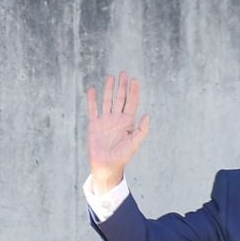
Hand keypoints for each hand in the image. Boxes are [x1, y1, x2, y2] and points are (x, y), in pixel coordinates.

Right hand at [85, 72, 149, 192]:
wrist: (107, 166)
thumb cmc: (122, 157)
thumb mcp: (134, 144)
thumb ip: (141, 130)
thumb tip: (147, 115)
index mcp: (127, 123)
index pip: (131, 103)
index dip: (133, 92)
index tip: (134, 80)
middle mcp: (116, 119)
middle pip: (119, 99)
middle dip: (122, 87)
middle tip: (123, 74)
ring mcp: (105, 121)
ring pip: (107, 101)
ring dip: (109, 89)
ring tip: (111, 77)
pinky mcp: (94, 125)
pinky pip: (93, 110)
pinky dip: (92, 100)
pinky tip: (92, 90)